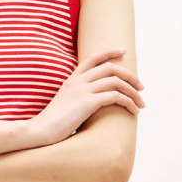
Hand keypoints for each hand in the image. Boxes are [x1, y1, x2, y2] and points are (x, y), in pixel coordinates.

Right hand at [29, 47, 145, 145]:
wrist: (39, 131)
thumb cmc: (52, 124)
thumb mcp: (65, 106)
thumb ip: (77, 99)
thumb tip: (92, 104)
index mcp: (71, 80)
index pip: (92, 58)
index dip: (109, 52)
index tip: (123, 51)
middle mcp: (77, 81)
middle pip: (111, 68)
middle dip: (130, 76)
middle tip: (141, 87)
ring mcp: (82, 90)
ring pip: (116, 82)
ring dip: (133, 92)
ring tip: (141, 103)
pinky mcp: (87, 103)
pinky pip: (116, 97)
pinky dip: (129, 103)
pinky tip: (133, 111)